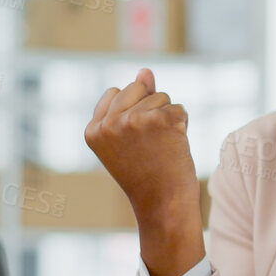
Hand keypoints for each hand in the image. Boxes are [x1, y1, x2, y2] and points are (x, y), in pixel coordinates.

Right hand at [85, 69, 203, 275]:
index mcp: (93, 129)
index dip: (131, 113)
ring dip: (167, 119)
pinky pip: (179, 109)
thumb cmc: (147, 174)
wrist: (164, 205)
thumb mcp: (129, 138)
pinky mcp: (162, 120)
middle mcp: (110, 123)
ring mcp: (135, 120)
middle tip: (150, 146)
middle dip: (150, 110)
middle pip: (138, 88)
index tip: (134, 143)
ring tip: (161, 148)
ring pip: (161, 97)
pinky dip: (182, 126)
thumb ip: (133, 101)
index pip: (116, 93)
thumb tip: (145, 71)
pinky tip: (174, 148)